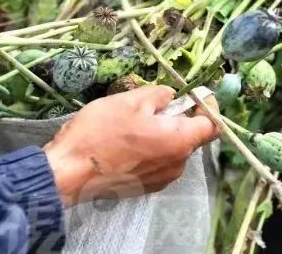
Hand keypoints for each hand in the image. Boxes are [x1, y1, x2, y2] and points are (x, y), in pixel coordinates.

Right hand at [43, 85, 218, 206]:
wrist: (68, 173)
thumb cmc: (100, 133)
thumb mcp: (130, 101)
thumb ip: (159, 95)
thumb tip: (172, 96)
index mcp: (179, 142)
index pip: (212, 125)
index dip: (207, 106)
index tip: (193, 94)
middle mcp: (177, 165)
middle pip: (190, 137)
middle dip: (177, 118)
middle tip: (149, 104)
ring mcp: (160, 180)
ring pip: (171, 149)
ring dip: (160, 134)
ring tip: (130, 123)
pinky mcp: (144, 188)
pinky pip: (157, 162)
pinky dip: (148, 149)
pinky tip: (123, 142)